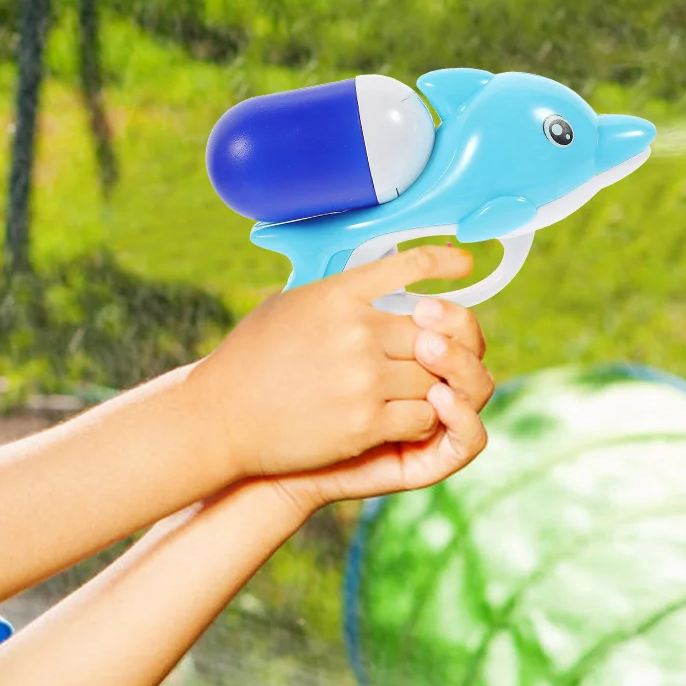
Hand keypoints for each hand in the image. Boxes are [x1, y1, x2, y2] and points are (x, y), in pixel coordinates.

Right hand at [184, 244, 485, 479]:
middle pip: (432, 333)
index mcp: (337, 295)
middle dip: (439, 347)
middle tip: (436, 356)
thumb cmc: (249, 360)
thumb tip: (372, 281)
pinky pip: (422, 416)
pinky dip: (424, 418)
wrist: (221, 418)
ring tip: (420, 391)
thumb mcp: (288, 306)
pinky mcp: (364, 424)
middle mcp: (356, 332)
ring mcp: (362, 379)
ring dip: (433, 386)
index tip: (465, 264)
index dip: (445, 261)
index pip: (409, 266)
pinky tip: (409, 418)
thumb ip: (336, 295)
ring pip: (434, 377)